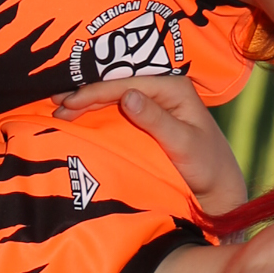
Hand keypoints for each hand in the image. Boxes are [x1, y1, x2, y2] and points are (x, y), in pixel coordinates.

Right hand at [56, 74, 248, 215]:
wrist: (218, 188)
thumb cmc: (206, 167)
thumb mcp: (182, 143)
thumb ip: (156, 120)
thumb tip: (126, 95)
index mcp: (173, 88)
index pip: (126, 84)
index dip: (95, 92)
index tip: (70, 104)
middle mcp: (164, 90)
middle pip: (117, 87)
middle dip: (85, 95)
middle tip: (55, 105)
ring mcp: (156, 104)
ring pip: (115, 98)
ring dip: (87, 103)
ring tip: (60, 110)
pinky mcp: (150, 119)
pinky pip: (119, 110)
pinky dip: (97, 113)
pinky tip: (78, 117)